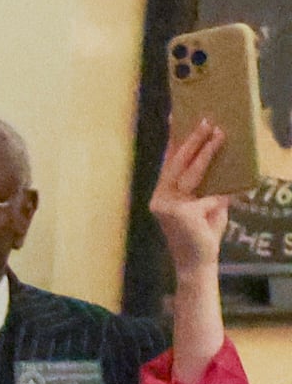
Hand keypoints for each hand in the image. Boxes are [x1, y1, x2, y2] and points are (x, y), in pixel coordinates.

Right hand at [153, 117, 233, 270]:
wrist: (196, 264)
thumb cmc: (201, 236)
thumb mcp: (207, 207)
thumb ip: (209, 189)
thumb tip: (223, 166)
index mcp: (164, 194)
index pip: (170, 163)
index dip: (174, 141)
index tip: (177, 119)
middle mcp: (161, 197)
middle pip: (177, 163)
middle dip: (192, 140)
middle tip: (206, 121)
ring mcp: (168, 205)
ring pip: (190, 173)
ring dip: (205, 152)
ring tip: (218, 134)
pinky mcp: (181, 212)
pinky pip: (207, 197)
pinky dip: (218, 201)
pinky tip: (221, 206)